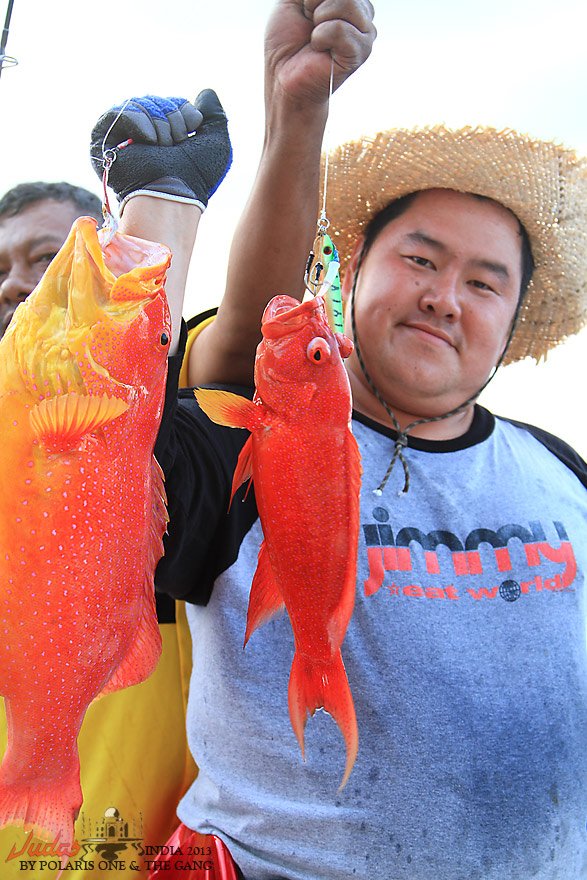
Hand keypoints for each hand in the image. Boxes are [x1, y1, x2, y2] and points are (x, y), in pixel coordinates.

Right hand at [90, 90, 231, 211]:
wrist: (174, 192)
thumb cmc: (196, 176)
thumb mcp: (216, 141)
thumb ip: (214, 114)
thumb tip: (206, 93)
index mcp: (164, 138)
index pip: (173, 103)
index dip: (184, 114)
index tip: (190, 133)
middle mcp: (142, 137)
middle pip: (157, 102)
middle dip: (172, 120)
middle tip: (174, 146)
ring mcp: (122, 137)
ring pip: (141, 104)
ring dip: (160, 125)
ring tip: (161, 148)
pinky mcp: (103, 139)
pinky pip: (123, 111)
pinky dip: (140, 122)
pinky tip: (148, 142)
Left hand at [265, 0, 375, 106]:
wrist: (284, 78)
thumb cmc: (287, 42)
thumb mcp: (293, 0)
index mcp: (349, 1)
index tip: (307, 11)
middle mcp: (362, 14)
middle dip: (316, 4)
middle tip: (311, 26)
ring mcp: (365, 33)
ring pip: (346, 4)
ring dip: (319, 20)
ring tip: (315, 38)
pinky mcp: (361, 52)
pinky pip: (340, 29)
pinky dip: (321, 38)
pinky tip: (320, 50)